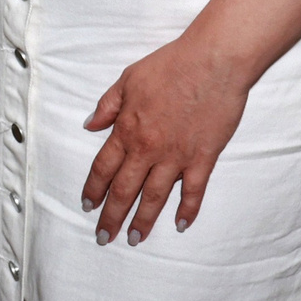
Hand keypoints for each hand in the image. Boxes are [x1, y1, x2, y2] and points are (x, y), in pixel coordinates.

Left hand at [79, 36, 252, 242]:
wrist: (212, 62)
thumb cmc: (171, 66)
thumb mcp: (127, 79)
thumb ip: (107, 106)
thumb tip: (90, 125)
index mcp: (127, 129)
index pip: (103, 168)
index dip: (94, 189)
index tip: (88, 206)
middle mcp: (149, 148)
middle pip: (125, 190)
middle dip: (112, 216)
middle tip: (103, 237)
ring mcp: (177, 156)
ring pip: (155, 196)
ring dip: (144, 220)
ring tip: (134, 238)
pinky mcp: (204, 157)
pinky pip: (194, 190)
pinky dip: (187, 209)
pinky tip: (179, 224)